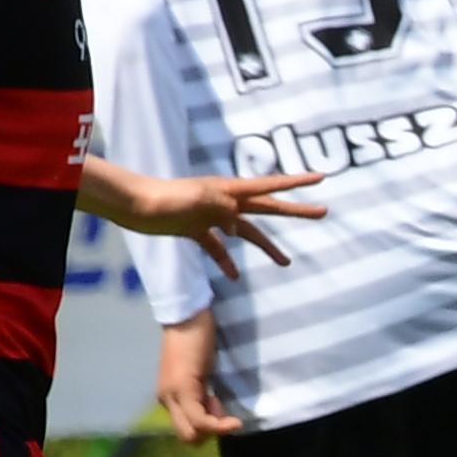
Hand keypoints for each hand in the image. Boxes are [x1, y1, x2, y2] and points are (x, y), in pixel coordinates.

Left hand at [81, 165, 323, 278]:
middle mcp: (225, 202)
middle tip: (323, 212)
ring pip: (246, 233)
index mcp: (229, 191)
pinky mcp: (196, 230)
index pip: (270, 186)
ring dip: (266, 247)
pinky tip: (234, 277)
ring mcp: (211, 216)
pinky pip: (217, 248)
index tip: (321, 179)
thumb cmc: (163, 199)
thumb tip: (238, 228)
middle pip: (267, 208)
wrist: (132, 206)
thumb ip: (221, 210)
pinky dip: (226, 262)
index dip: (296, 183)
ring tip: (287, 263)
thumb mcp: (196, 201)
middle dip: (295, 211)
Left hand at [156, 316, 238, 441]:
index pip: (186, 429)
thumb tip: (213, 411)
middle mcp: (166, 399)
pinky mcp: (183, 388)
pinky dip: (218, 425)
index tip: (218, 402)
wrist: (187, 314)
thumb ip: (201, 394)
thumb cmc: (196, 336)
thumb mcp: (199, 373)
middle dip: (209, 432)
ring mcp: (172, 395)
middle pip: (187, 436)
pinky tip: (233, 420)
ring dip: (213, 426)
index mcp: (168, 396)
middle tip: (220, 407)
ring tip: (219, 399)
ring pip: (192, 433)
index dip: (207, 426)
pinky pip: (199, 419)